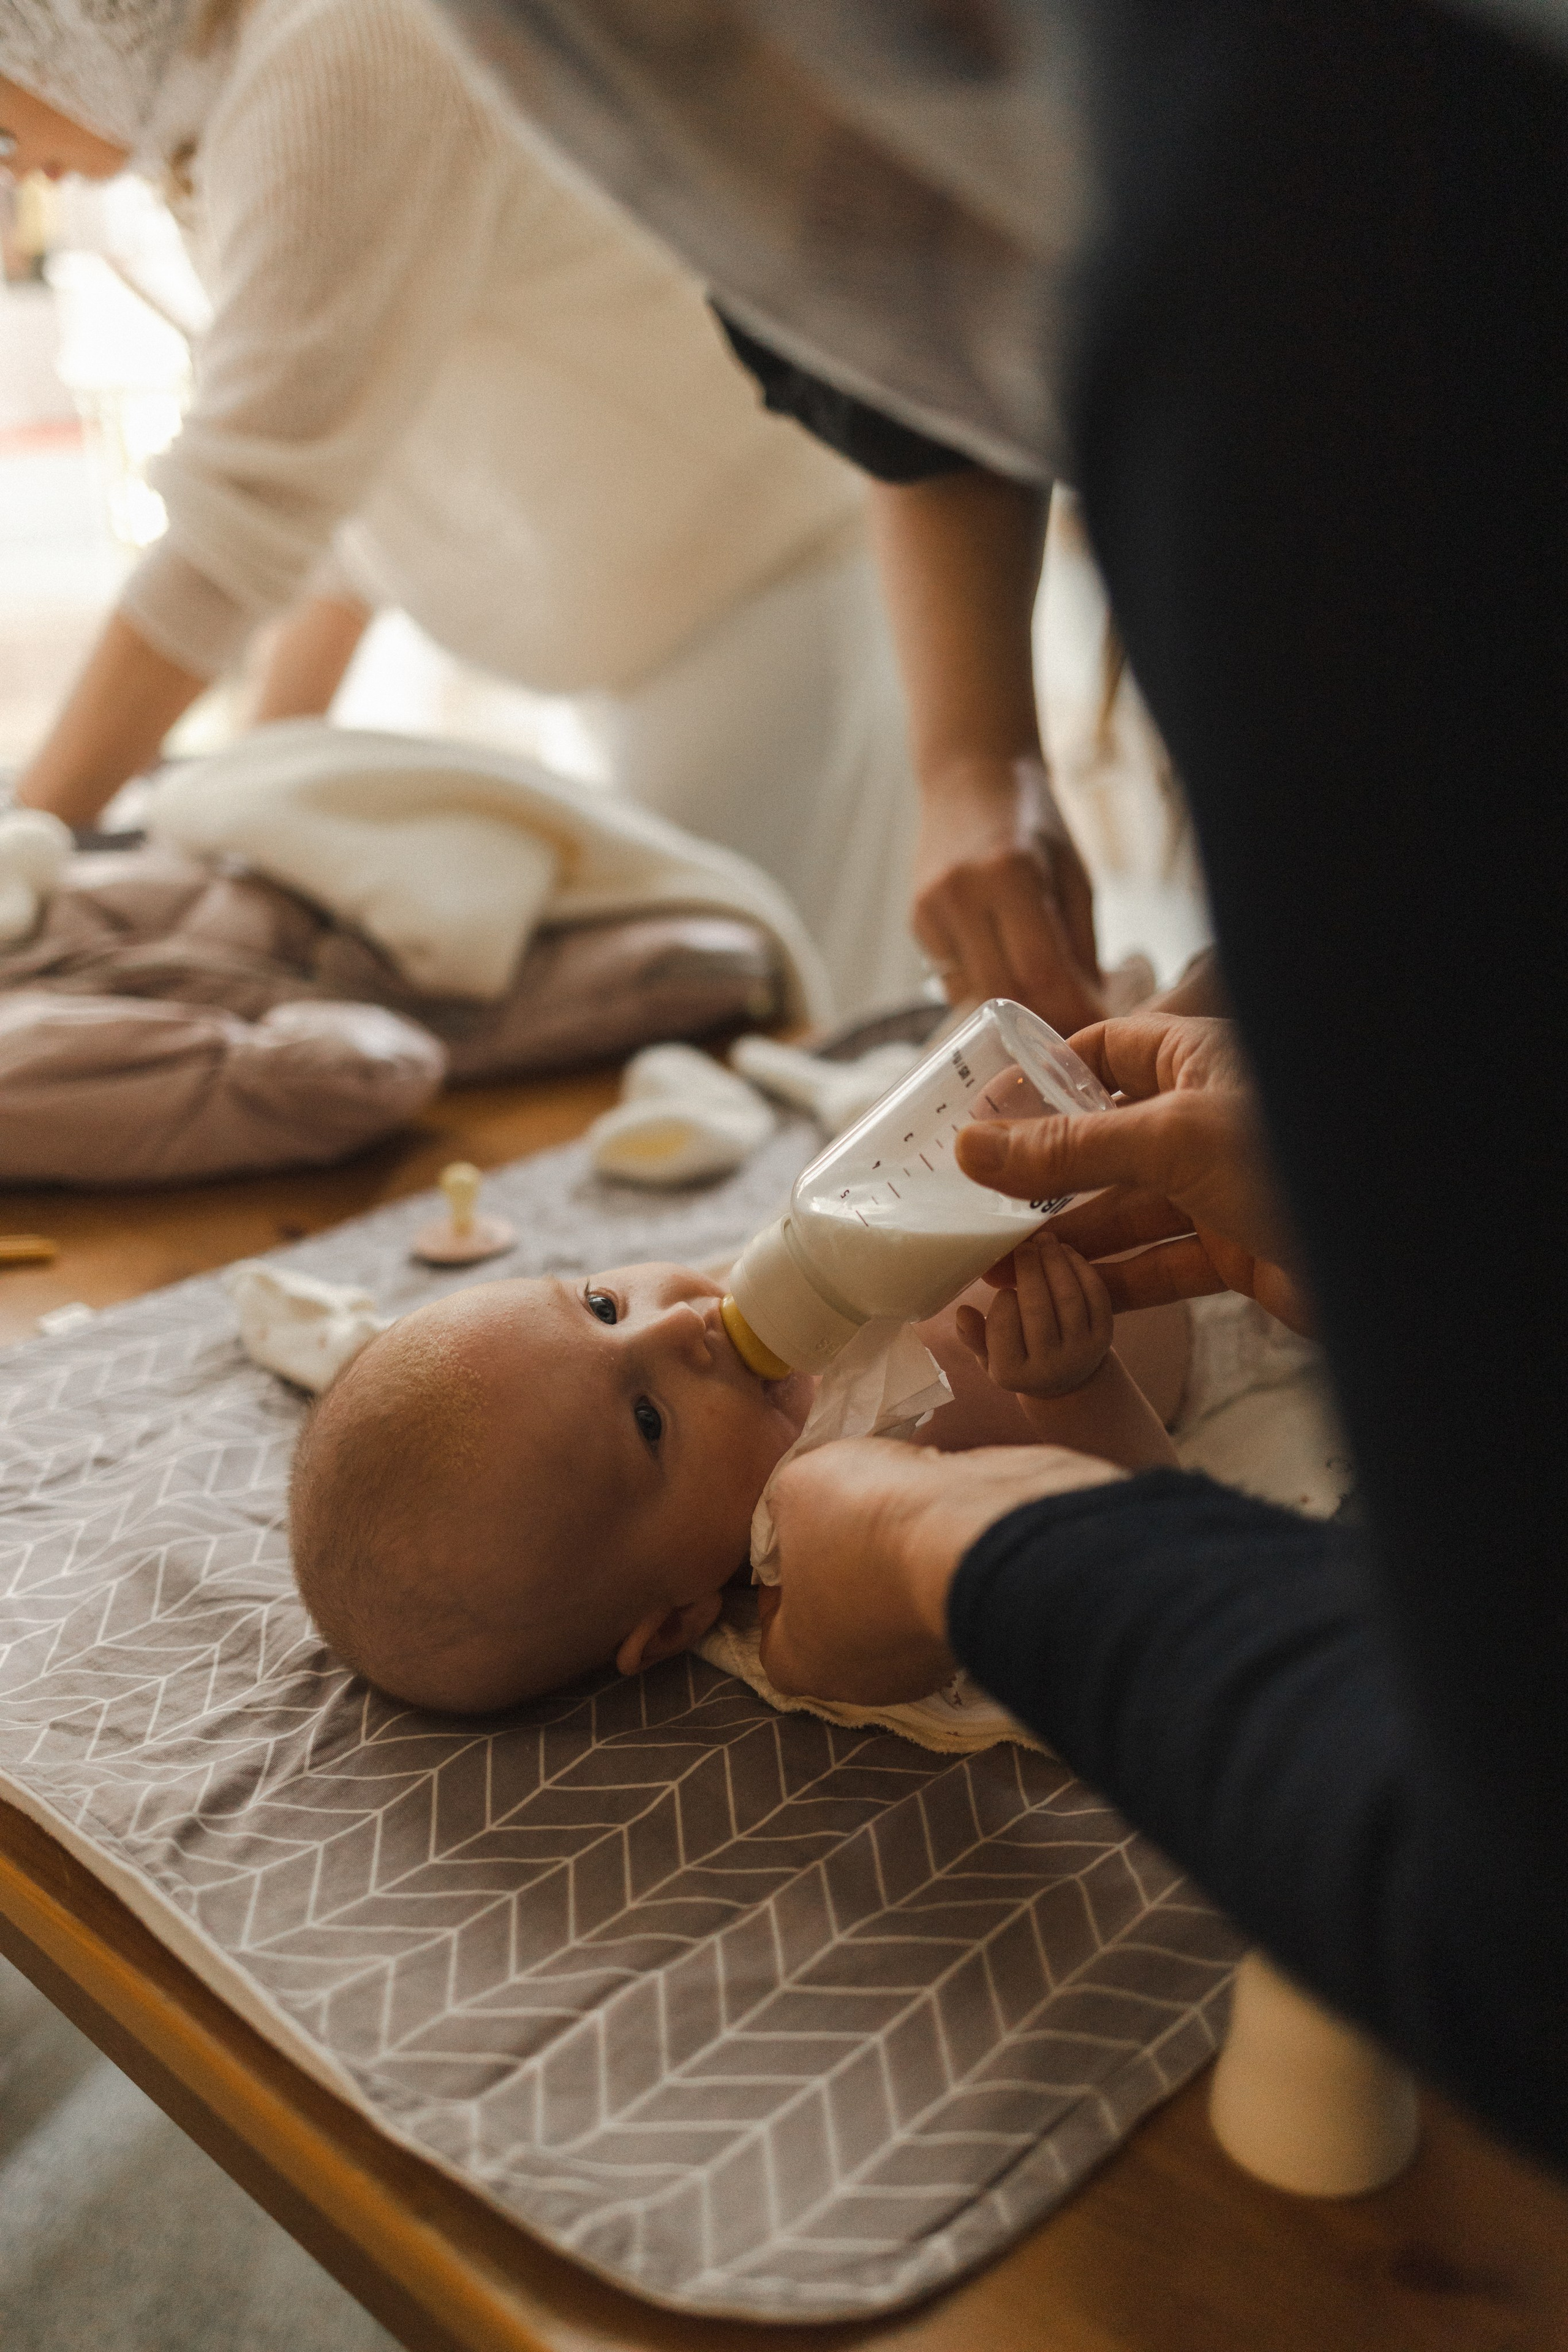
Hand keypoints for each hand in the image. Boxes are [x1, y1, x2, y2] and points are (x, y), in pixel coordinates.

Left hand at [754, 1436, 1122, 1704]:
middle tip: (849, 1519)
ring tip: (901, 1510)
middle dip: (843, 1570)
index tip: (794, 1533)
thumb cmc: (863, 1523)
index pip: (774, 1626)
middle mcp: (863, 1683)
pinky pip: (943, 1595)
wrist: (970, 1533)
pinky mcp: (975, 1637)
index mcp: (801, 1663)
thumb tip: (799, 1509)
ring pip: (895, 1610)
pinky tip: (940, 1518)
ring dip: (895, 1565)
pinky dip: (939, 1561)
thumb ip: (785, 1507)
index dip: (779, 1575)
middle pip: (839, 1622)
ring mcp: (925, 1667)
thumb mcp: (796, 1488)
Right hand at [912, 755, 1104, 1031]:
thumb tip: (1088, 1012)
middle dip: (1043, 1021)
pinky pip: (953, 977)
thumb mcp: (1074, 875)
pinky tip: (1004, 964)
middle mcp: (962, 893)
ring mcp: (931, 909)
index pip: (1040, 971)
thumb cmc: (1035, 822)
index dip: (1071, 1011)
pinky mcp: (916, 921)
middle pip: (1003, 992)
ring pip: (975, 994)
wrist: (970, 776)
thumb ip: (1081, 946)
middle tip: (1074, 1030)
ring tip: (1044, 1002)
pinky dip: (984, 984)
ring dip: (1012, 1010)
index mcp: (1011, 874)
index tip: (1095, 1029)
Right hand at [956, 1231, 1112, 1397]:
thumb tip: (962, 1312)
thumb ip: (974, 1336)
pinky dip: (1082, 1269)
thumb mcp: (990, 1357)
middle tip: (1023, 1246)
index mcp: (1013, 1375)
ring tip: (1044, 1239)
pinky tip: (1067, 1251)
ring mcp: (1082, 1352)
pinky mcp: (1106, 1336)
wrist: (1068, 1381)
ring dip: (1055, 1262)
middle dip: (1029, 1270)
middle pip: (1037, 1308)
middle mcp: (1050, 1367)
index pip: (1002, 1327)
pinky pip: (1096, 1296)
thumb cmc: (1020, 1361)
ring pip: (1068, 1298)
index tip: (1003, 1287)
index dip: (1003, 1299)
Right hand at [959, 1015, 1315, 1334]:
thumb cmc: (1291, 1164)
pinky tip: (1065, 1298)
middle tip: (972, 1203)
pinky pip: (1157, 1267)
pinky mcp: (1233, 1253)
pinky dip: (1112, 1284)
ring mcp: (1219, 1189)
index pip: (1103, 1053)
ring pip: (1124, 1211)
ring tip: (999, 1264)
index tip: (979, 1116)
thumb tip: (971, 1147)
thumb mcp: (1168, 1142)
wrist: (1393, 1261)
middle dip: (1041, 1175)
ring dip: (1067, 1238)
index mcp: (1198, 1063)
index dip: (1041, 1080)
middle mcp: (1206, 1120)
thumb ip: (1068, 1148)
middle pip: (1103, 1141)